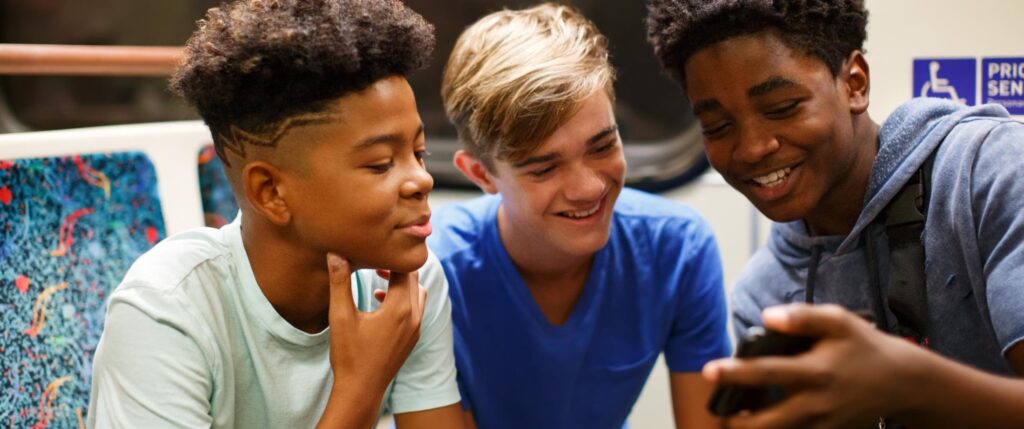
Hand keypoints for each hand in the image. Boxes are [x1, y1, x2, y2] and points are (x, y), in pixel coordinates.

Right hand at [325, 253, 426, 393]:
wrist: (361, 390)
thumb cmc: (349, 355)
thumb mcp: (341, 316)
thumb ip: (340, 283)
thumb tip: (336, 254)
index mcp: (400, 309)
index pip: (404, 270)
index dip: (391, 256)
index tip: (376, 249)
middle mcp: (414, 317)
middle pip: (413, 280)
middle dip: (396, 267)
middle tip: (376, 260)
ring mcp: (416, 329)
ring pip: (417, 294)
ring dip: (402, 284)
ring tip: (379, 279)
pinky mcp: (412, 338)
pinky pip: (415, 309)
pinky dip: (403, 299)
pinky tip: (381, 302)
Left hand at [704, 304, 923, 428]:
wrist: (901, 382)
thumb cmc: (863, 346)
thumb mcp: (837, 321)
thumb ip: (801, 317)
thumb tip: (766, 317)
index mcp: (816, 371)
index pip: (767, 372)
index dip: (735, 373)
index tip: (709, 370)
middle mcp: (816, 403)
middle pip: (766, 423)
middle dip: (736, 421)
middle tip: (718, 408)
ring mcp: (821, 424)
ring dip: (751, 428)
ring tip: (735, 416)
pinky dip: (773, 428)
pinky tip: (759, 418)